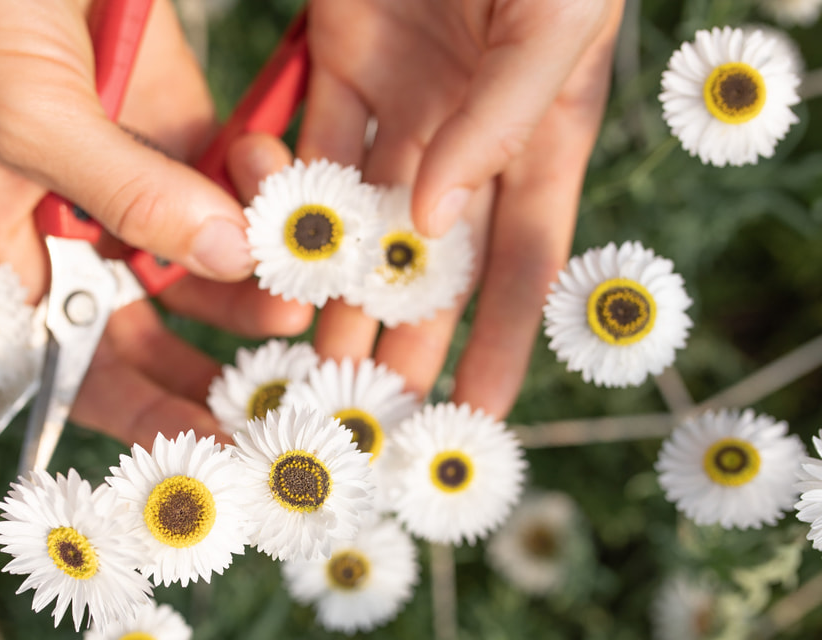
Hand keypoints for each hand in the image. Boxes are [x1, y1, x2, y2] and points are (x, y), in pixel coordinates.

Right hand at [0, 0, 311, 446]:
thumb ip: (129, 195)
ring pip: (207, 261)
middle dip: (214, 360)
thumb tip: (226, 256)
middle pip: (153, 326)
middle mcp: (77, 230)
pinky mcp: (181, 126)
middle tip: (280, 395)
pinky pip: (233, 186)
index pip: (72, 361)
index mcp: (13, 251)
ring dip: (255, 279)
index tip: (204, 446)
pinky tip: (285, 192)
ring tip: (302, 291)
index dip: (134, 411)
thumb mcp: (31, 119)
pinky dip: (262, 192)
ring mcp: (135, 180)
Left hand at [287, 0, 621, 415]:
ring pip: (362, 218)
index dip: (503, 340)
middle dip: (407, 337)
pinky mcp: (339, 62)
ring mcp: (403, 101)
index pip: (523, 260)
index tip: (477, 417)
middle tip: (373, 415)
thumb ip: (503, 120)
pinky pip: (307, 145)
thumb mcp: (553, 21)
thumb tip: (436, 224)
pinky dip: (288, 199)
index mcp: (541, 131)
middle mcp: (470, 133)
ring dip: (336, 289)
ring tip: (308, 361)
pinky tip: (267, 255)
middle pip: (434, 260)